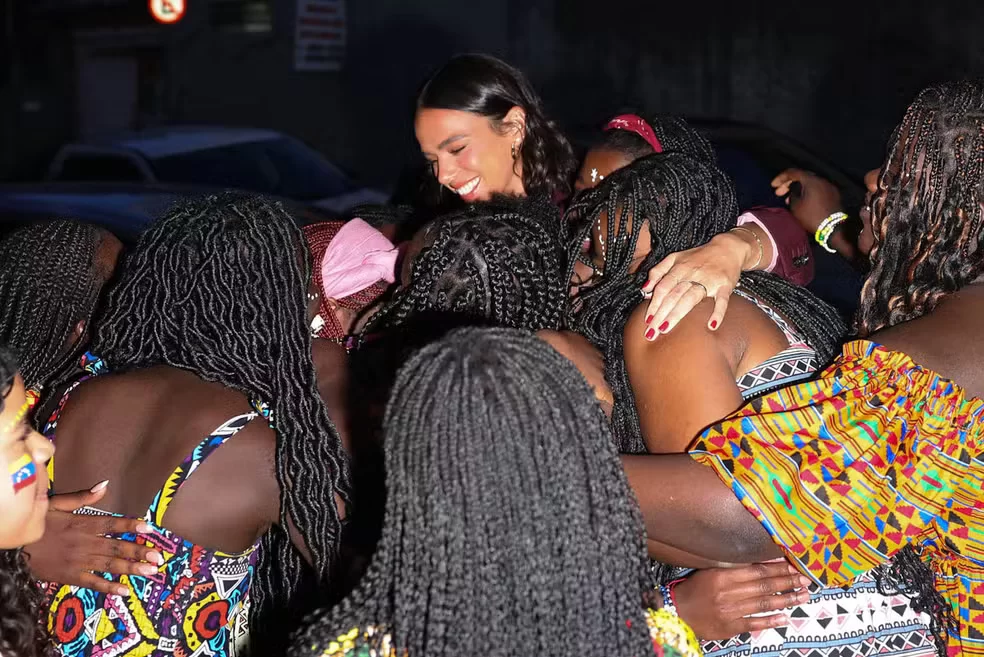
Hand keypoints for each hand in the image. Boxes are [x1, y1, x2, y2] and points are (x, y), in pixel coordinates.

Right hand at [23, 481, 162, 595]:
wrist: (15, 550)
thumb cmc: (37, 524)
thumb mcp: (56, 504)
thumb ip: (82, 497)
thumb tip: (105, 484)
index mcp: (82, 524)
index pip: (111, 524)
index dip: (130, 526)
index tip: (149, 528)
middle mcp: (83, 543)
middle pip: (116, 547)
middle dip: (139, 552)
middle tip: (159, 557)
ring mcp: (78, 561)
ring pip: (109, 565)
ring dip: (132, 569)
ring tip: (151, 571)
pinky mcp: (70, 576)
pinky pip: (93, 582)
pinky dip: (109, 587)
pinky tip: (126, 591)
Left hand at [640, 232, 748, 338]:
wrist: (728, 248)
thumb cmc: (698, 257)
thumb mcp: (675, 258)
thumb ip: (658, 271)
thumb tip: (645, 289)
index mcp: (679, 268)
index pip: (663, 288)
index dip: (654, 304)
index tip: (647, 320)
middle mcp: (692, 274)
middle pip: (673, 296)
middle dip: (660, 314)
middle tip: (651, 332)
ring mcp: (709, 280)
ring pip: (690, 298)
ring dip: (677, 314)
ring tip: (665, 329)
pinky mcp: (725, 286)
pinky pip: (722, 301)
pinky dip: (718, 313)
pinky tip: (711, 325)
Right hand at [673, 561, 811, 640]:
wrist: (677, 612)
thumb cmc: (693, 590)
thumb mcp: (709, 571)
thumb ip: (733, 568)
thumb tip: (760, 565)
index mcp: (722, 575)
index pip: (756, 570)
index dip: (777, 568)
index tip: (793, 566)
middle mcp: (727, 593)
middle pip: (763, 586)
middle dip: (787, 582)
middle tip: (805, 580)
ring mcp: (729, 611)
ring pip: (763, 604)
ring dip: (785, 600)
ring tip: (802, 596)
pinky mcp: (730, 627)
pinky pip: (754, 623)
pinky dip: (770, 620)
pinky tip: (784, 618)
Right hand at [771, 169, 842, 233]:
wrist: (833, 227)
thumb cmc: (811, 216)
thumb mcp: (795, 206)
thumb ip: (792, 193)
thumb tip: (793, 189)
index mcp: (811, 180)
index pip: (793, 172)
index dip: (781, 178)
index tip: (773, 186)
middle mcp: (821, 180)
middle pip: (802, 177)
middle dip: (789, 184)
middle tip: (779, 193)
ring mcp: (829, 186)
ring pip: (810, 183)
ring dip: (798, 189)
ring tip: (789, 199)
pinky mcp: (833, 194)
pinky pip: (817, 189)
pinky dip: (808, 192)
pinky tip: (802, 201)